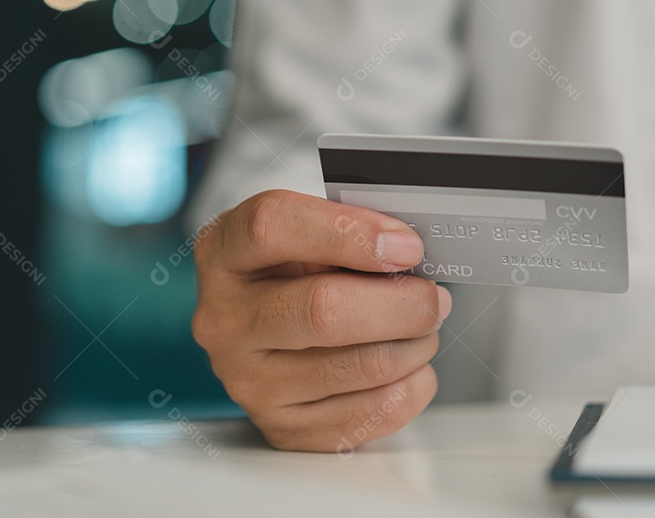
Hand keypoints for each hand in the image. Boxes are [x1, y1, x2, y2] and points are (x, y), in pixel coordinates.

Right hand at [192, 189, 451, 451]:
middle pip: (323, 310)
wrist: (259, 326)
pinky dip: (410, 387)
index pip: (272, 228)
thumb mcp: (302, 230)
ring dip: (414, 345)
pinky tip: (408, 367)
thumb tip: (408, 250)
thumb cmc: (289, 271)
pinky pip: (370, 414)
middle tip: (431, 297)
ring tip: (421, 329)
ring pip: (358, 365)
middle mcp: (225, 319)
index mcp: (223, 252)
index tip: (404, 246)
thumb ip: (347, 230)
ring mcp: (248, 379)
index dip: (349, 233)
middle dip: (401, 302)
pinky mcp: (282, 426)